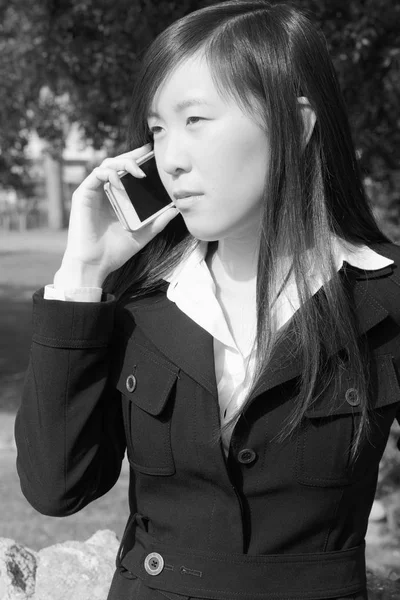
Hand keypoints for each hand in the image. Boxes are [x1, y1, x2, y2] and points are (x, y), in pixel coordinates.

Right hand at [54, 143, 178, 287]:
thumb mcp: (144, 233)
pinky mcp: (82, 195)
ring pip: (107, 164)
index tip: (154, 154)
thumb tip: (177, 208)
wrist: (95, 265)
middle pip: (118, 162)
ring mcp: (93, 192)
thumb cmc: (116, 251)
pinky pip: (95, 174)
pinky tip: (120, 181)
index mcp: (117, 197)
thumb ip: (159, 220)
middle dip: (134, 156)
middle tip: (149, 154)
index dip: (139, 159)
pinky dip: (109, 173)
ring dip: (123, 163)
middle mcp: (104, 191)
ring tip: (139, 171)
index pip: (128, 171)